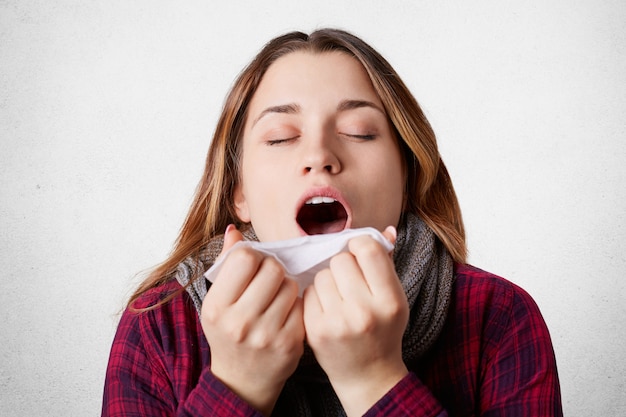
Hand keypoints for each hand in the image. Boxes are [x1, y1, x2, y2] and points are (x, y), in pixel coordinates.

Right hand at [200, 225, 304, 415]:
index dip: (253, 257)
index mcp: (216, 307)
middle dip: (273, 269)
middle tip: (269, 280)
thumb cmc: (229, 332)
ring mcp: (266, 334)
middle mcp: (239, 322)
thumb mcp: (218, 301)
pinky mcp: (290, 343)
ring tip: (276, 298)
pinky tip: (286, 314)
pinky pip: (302, 304)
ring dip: (286, 286)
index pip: (244, 258)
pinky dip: (296, 305)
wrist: (242, 380)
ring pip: (291, 284)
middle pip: (272, 268)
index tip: (253, 267)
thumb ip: (227, 264)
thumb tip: (235, 230)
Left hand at [303, 226, 408, 415]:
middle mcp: (365, 312)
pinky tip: (326, 309)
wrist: (368, 374)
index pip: (369, 250)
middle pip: (341, 260)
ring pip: (322, 275)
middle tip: (349, 282)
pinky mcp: (316, 330)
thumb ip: (386, 264)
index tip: (358, 254)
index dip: (360, 246)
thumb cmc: (382, 329)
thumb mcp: (394, 298)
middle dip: (343, 265)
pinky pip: (308, 292)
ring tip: (338, 298)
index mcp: (390, 301)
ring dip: (328, 280)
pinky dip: (315, 296)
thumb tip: (386, 230)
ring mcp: (339, 323)